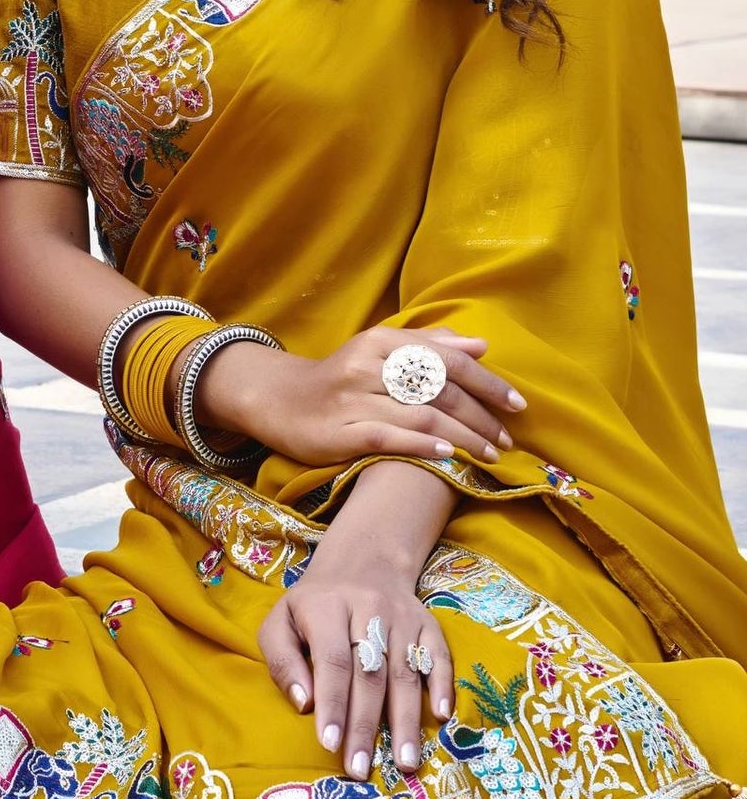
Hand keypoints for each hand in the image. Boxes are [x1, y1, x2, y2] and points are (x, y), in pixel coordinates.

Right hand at [202, 324, 523, 469]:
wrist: (280, 400)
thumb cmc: (343, 377)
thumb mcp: (381, 351)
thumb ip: (430, 345)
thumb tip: (481, 345)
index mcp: (382, 341)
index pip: (447, 359)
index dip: (487, 383)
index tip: (518, 405)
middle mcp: (367, 365)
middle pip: (440, 390)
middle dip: (481, 417)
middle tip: (507, 439)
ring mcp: (352, 400)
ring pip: (421, 417)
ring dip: (464, 438)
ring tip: (490, 456)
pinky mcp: (338, 432)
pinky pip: (388, 438)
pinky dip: (422, 447)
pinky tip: (448, 458)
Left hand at [258, 542, 453, 777]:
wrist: (362, 560)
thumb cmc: (313, 606)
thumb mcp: (281, 622)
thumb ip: (283, 662)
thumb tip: (304, 704)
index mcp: (326, 607)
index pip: (332, 661)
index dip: (333, 704)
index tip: (330, 744)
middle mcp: (368, 608)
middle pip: (370, 673)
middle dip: (365, 725)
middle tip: (362, 768)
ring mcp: (402, 616)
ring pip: (405, 671)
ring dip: (406, 720)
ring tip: (405, 762)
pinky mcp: (428, 622)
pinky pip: (438, 655)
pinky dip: (442, 684)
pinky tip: (441, 716)